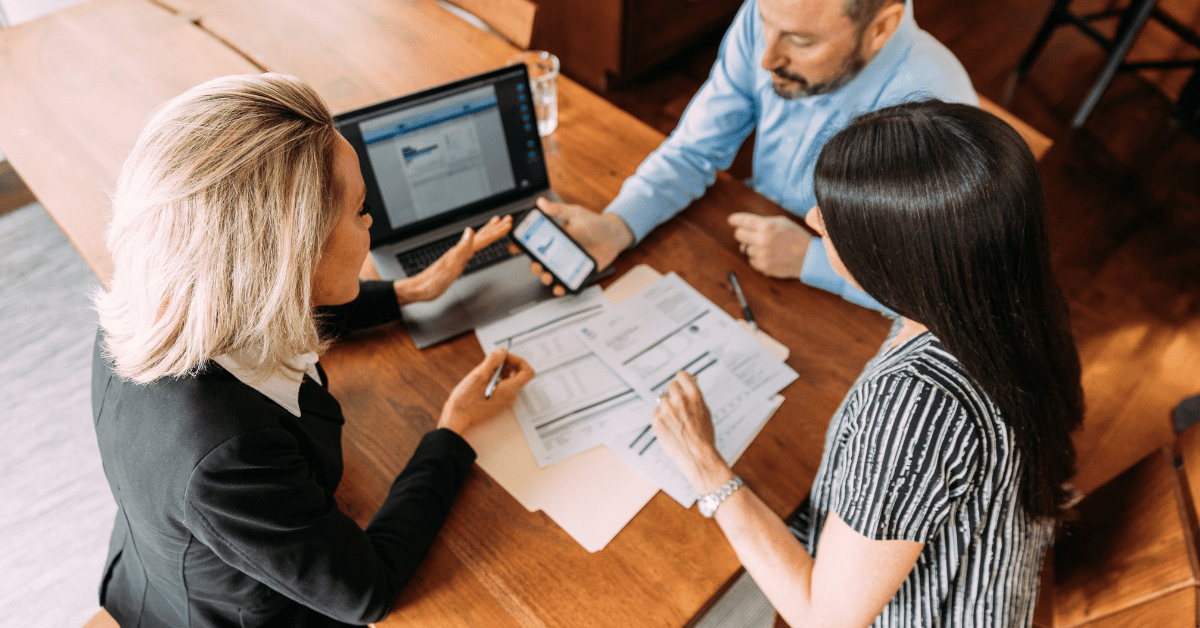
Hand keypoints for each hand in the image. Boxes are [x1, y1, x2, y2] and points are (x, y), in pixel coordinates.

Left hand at [394, 215, 511, 305]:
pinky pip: (471, 247)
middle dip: (494, 228)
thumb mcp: (450, 266)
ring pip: (476, 240)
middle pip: (480, 236)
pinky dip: (478, 242)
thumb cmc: (434, 281)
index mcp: (460, 251)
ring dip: (487, 232)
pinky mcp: (455, 261)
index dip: (496, 231)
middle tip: (507, 219)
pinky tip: (476, 242)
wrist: (420, 289)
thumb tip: (470, 231)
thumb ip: (462, 248)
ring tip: (495, 224)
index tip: (508, 224)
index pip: (482, 238)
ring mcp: (457, 255)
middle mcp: (459, 250)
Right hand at [438, 347, 534, 435]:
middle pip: (519, 375)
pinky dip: (497, 379)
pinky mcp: (498, 403)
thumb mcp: (479, 375)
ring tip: (485, 370)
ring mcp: (505, 401)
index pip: (528, 372)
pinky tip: (483, 379)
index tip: (505, 357)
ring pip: (510, 380)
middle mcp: (510, 397)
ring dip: (501, 371)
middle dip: (508, 364)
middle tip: (493, 362)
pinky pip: (504, 387)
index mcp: (509, 390)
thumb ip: (494, 360)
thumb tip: (503, 352)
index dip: (518, 360)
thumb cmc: (466, 400)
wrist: (457, 418)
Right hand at [510, 197, 633, 295]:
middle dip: (534, 266)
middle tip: (537, 265)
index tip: (514, 247)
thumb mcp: (575, 214)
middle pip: (539, 261)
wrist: (614, 236)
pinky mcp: (577, 272)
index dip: (521, 245)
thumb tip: (541, 203)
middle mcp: (558, 251)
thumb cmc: (595, 223)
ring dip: (545, 277)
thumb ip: (558, 210)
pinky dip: (561, 287)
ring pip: (550, 273)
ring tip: (548, 276)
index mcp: (554, 237)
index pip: (534, 242)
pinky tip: (559, 286)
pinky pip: (566, 282)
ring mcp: (567, 263)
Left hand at [650, 372, 733, 494]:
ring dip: (668, 407)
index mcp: (694, 395)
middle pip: (671, 385)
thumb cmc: (704, 436)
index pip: (682, 375)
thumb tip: (691, 381)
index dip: (682, 380)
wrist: (697, 455)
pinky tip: (671, 428)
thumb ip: (695, 396)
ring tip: (676, 421)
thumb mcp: (705, 411)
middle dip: (674, 393)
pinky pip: (657, 413)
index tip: (681, 384)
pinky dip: (661, 418)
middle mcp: (679, 400)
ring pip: (663, 400)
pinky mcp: (656, 420)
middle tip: (679, 406)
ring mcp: (666, 410)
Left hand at [728, 212, 810, 278]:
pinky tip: (768, 255)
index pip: (743, 221)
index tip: (731, 220)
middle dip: (742, 233)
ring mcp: (761, 254)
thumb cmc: (795, 237)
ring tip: (766, 246)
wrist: (808, 257)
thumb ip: (764, 221)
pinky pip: (751, 260)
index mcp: (767, 226)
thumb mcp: (782, 222)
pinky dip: (756, 258)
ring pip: (744, 249)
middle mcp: (762, 240)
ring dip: (751, 246)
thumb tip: (746, 222)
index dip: (735, 220)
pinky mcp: (763, 266)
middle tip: (749, 234)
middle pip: (739, 235)